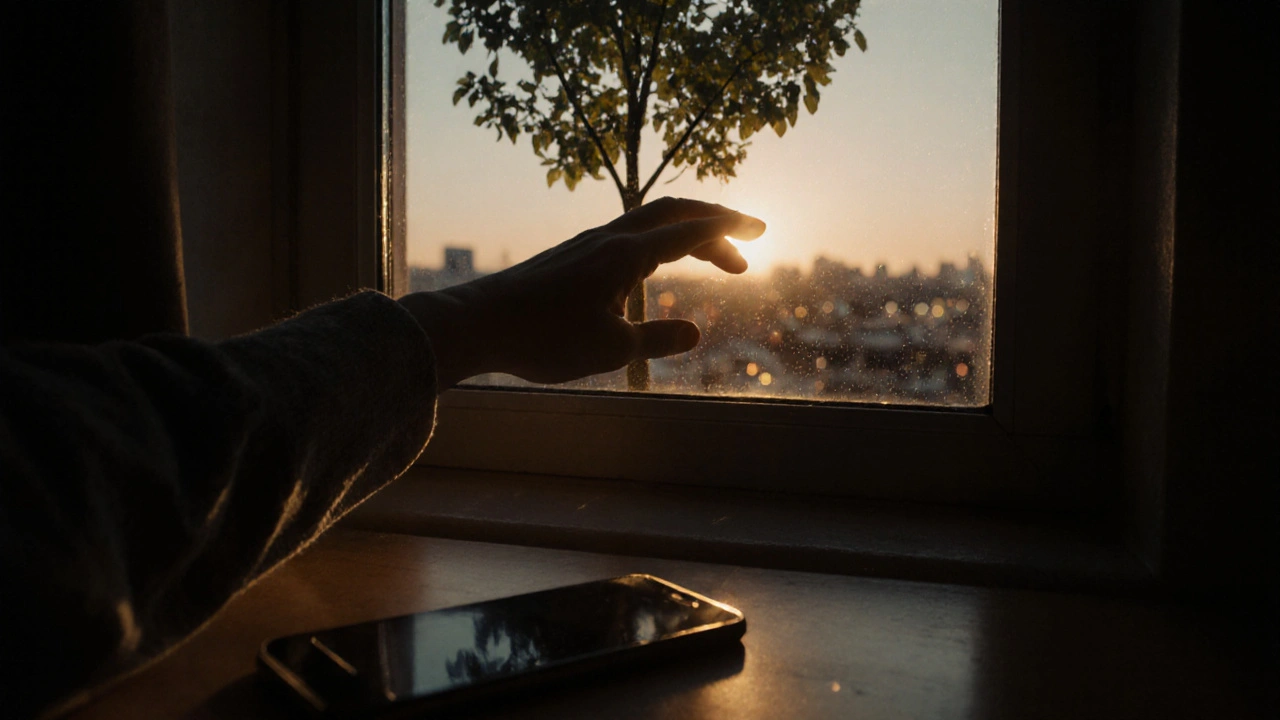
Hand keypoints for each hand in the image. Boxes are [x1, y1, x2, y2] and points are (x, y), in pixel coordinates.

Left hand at [398, 197, 765, 387]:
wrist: (477, 325)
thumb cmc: (541, 339)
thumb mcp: (610, 349)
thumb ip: (657, 338)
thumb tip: (696, 332)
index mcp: (626, 254)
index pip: (691, 229)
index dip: (731, 228)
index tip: (763, 232)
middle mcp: (609, 239)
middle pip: (675, 212)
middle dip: (717, 221)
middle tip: (750, 239)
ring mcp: (588, 244)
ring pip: (651, 221)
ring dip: (688, 232)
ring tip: (716, 259)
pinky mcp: (572, 256)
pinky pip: (629, 235)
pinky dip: (660, 242)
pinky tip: (659, 268)